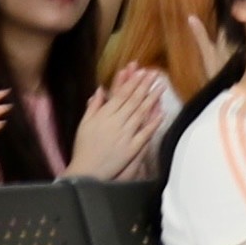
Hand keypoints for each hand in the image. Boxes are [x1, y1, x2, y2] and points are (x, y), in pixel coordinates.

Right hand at [74, 66, 178, 186]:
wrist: (86, 172)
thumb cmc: (83, 147)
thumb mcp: (84, 123)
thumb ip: (94, 106)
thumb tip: (100, 89)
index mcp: (104, 115)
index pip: (122, 94)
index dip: (133, 82)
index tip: (141, 72)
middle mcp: (116, 123)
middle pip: (133, 100)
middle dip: (145, 85)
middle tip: (155, 74)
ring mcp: (125, 135)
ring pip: (141, 113)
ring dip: (152, 99)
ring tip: (161, 87)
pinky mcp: (131, 149)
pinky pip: (145, 134)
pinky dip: (153, 123)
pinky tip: (162, 113)